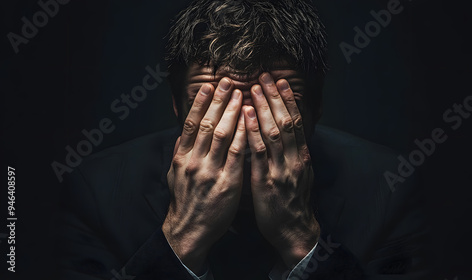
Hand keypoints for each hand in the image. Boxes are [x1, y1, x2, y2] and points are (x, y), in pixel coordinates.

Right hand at [163, 78, 246, 273]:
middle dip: (218, 100)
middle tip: (228, 81)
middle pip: (208, 123)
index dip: (200, 102)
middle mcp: (194, 161)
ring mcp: (210, 171)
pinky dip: (243, 135)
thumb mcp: (175, 175)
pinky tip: (250, 122)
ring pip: (222, 134)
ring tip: (241, 94)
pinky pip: (237, 154)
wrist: (189, 230)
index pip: (191, 123)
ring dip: (232, 112)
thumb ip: (180, 152)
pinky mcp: (227, 183)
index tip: (208, 85)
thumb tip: (183, 133)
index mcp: (182, 157)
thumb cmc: (185, 201)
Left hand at [244, 73, 319, 267]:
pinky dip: (253, 131)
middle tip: (266, 75)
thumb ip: (293, 154)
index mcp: (301, 156)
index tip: (280, 81)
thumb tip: (288, 134)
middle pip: (285, 121)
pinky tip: (247, 114)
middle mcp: (294, 159)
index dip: (287, 100)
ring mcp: (281, 169)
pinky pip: (259, 152)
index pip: (295, 121)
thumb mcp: (299, 175)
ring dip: (264, 107)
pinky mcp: (266, 182)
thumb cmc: (292, 202)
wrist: (293, 230)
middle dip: (275, 96)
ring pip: (274, 132)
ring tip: (255, 87)